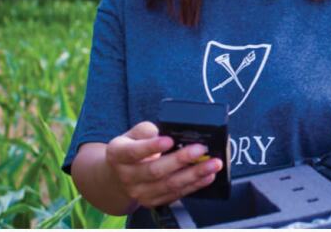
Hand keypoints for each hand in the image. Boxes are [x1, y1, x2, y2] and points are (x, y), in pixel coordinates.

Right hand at [105, 121, 222, 208]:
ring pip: (169, 185)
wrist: (118, 177)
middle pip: (155, 171)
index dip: (152, 146)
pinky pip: (176, 195)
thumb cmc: (130, 149)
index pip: (134, 152)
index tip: (169, 140)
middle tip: (201, 149)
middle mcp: (127, 176)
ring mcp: (140, 192)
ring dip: (194, 174)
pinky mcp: (153, 201)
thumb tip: (165, 130)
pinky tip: (207, 176)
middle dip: (181, 159)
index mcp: (118, 155)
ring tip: (212, 164)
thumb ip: (146, 130)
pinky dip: (194, 185)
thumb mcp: (131, 134)